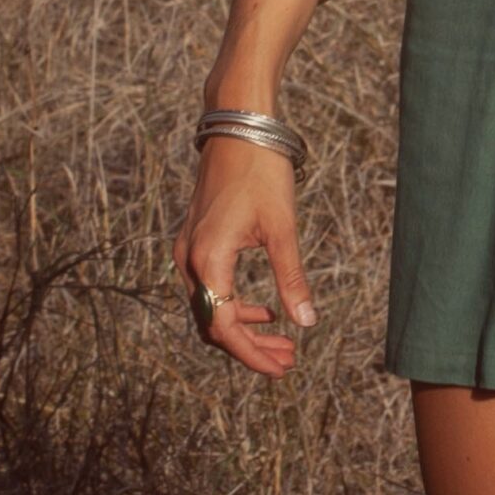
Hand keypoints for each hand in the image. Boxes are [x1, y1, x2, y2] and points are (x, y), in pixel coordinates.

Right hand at [171, 137, 318, 375]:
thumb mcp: (282, 228)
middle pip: (213, 324)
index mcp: (209, 260)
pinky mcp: (194, 240)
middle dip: (250, 347)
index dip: (253, 354)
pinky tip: (265, 309)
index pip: (224, 327)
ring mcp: (187, 250)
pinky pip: (209, 288)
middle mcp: (189, 260)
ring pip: (210, 309)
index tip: (282, 368)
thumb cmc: (262, 172)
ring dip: (244, 328)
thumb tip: (306, 322)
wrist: (236, 126)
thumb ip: (291, 278)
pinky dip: (235, 305)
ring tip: (282, 341)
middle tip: (288, 361)